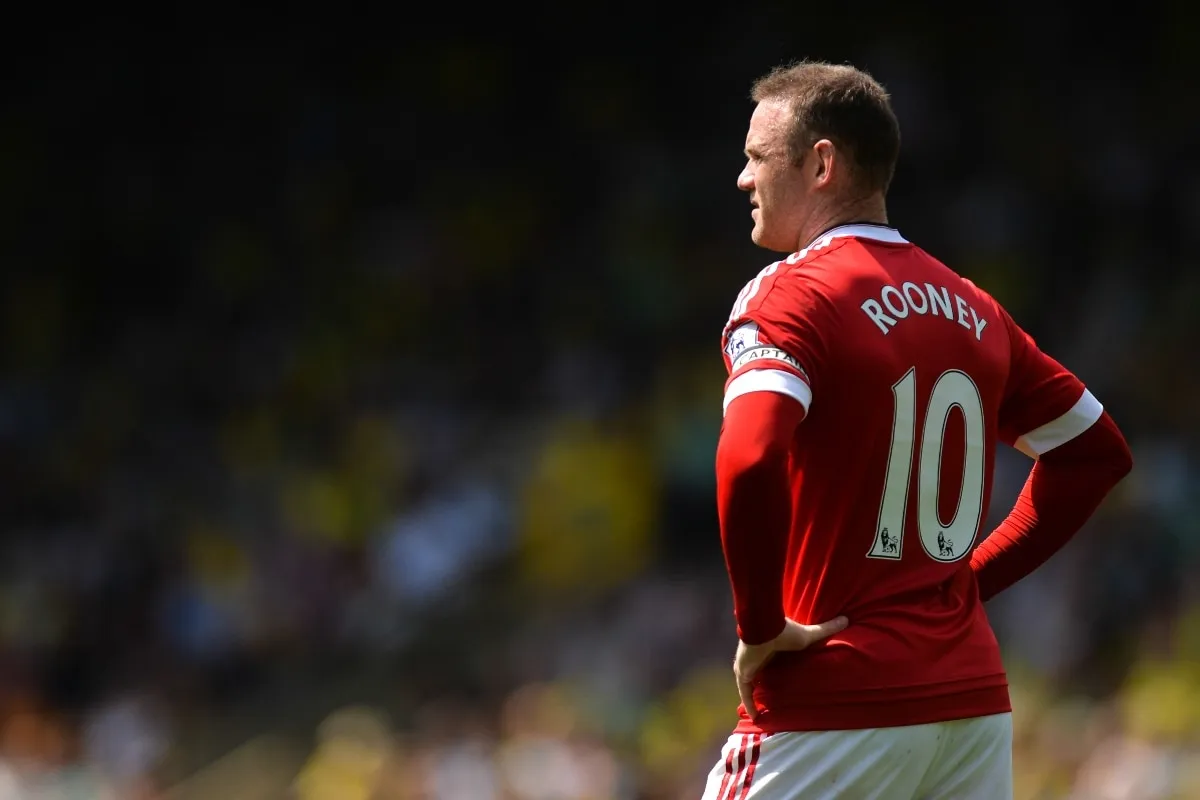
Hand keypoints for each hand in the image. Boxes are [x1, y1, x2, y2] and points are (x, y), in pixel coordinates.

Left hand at [734, 616, 848, 719]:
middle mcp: (758, 659)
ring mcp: (748, 666)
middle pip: (761, 675)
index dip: (775, 671)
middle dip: (764, 686)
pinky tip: (755, 717)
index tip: (783, 683)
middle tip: (773, 700)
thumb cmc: (786, 631)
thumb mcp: (810, 635)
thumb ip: (826, 629)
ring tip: (763, 710)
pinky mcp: (743, 673)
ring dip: (755, 696)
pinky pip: (745, 692)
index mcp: (771, 650)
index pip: (772, 662)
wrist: (765, 627)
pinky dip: (749, 704)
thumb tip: (846, 619)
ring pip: (751, 685)